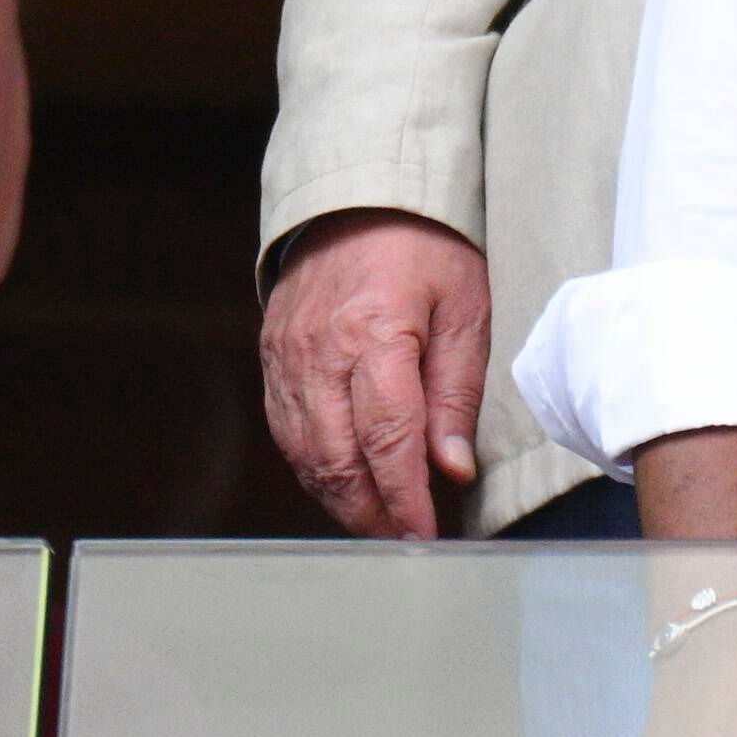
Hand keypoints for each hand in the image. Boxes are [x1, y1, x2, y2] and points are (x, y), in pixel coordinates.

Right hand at [259, 209, 488, 538]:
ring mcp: (286, 357)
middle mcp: (318, 351)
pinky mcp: (271, 359)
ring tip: (381, 522)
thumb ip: (455, 393)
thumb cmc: (423, 247)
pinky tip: (345, 484)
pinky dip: (315, 468)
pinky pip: (286, 432)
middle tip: (406, 539)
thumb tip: (451, 468)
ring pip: (305, 455)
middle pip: (337, 459)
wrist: (357, 197)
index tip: (425, 533)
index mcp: (374, 333)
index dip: (405, 497)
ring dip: (341, 499)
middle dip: (372, 512)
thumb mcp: (464, 309)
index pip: (387, 439)